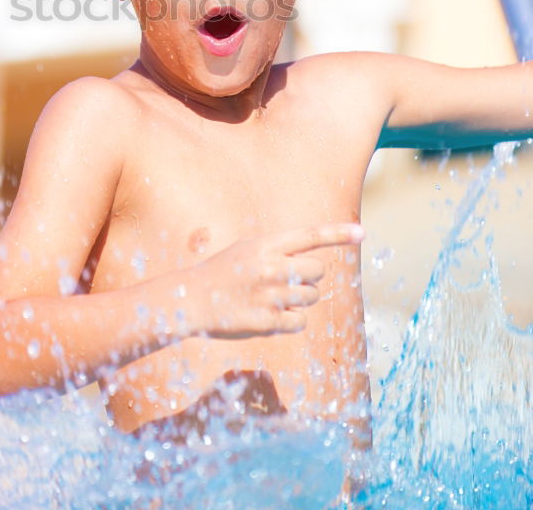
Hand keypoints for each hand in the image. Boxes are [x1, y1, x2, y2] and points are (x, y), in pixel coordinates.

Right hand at [193, 223, 363, 338]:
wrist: (192, 300)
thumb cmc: (223, 273)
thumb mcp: (247, 250)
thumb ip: (279, 251)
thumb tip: (316, 264)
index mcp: (265, 244)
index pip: (310, 235)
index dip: (338, 234)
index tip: (361, 232)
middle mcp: (271, 267)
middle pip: (318, 271)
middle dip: (310, 277)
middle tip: (288, 280)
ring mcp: (271, 295)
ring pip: (311, 296)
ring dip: (300, 298)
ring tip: (273, 296)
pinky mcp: (269, 321)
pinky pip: (300, 320)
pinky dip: (290, 319)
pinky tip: (269, 314)